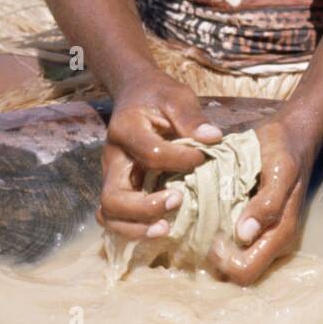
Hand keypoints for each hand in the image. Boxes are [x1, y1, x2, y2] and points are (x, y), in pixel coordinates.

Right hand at [98, 71, 221, 241]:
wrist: (136, 94)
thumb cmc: (159, 96)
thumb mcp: (177, 97)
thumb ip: (192, 117)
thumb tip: (213, 139)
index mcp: (126, 130)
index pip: (151, 154)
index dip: (180, 160)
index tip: (202, 156)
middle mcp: (112, 158)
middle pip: (114, 196)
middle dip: (146, 208)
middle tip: (178, 200)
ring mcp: (111, 176)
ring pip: (109, 214)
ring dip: (136, 227)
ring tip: (166, 227)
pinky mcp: (118, 187)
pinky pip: (114, 217)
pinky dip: (133, 229)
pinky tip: (161, 227)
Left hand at [210, 113, 316, 285]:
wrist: (292, 136)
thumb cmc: (284, 151)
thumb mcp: (280, 170)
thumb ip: (267, 203)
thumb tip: (244, 235)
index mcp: (281, 233)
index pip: (246, 272)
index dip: (225, 260)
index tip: (214, 234)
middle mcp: (273, 241)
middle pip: (238, 273)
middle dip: (218, 258)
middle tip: (206, 229)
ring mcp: (264, 235)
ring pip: (234, 260)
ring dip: (217, 248)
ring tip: (205, 221)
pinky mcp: (254, 226)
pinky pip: (234, 244)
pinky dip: (220, 235)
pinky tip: (210, 215)